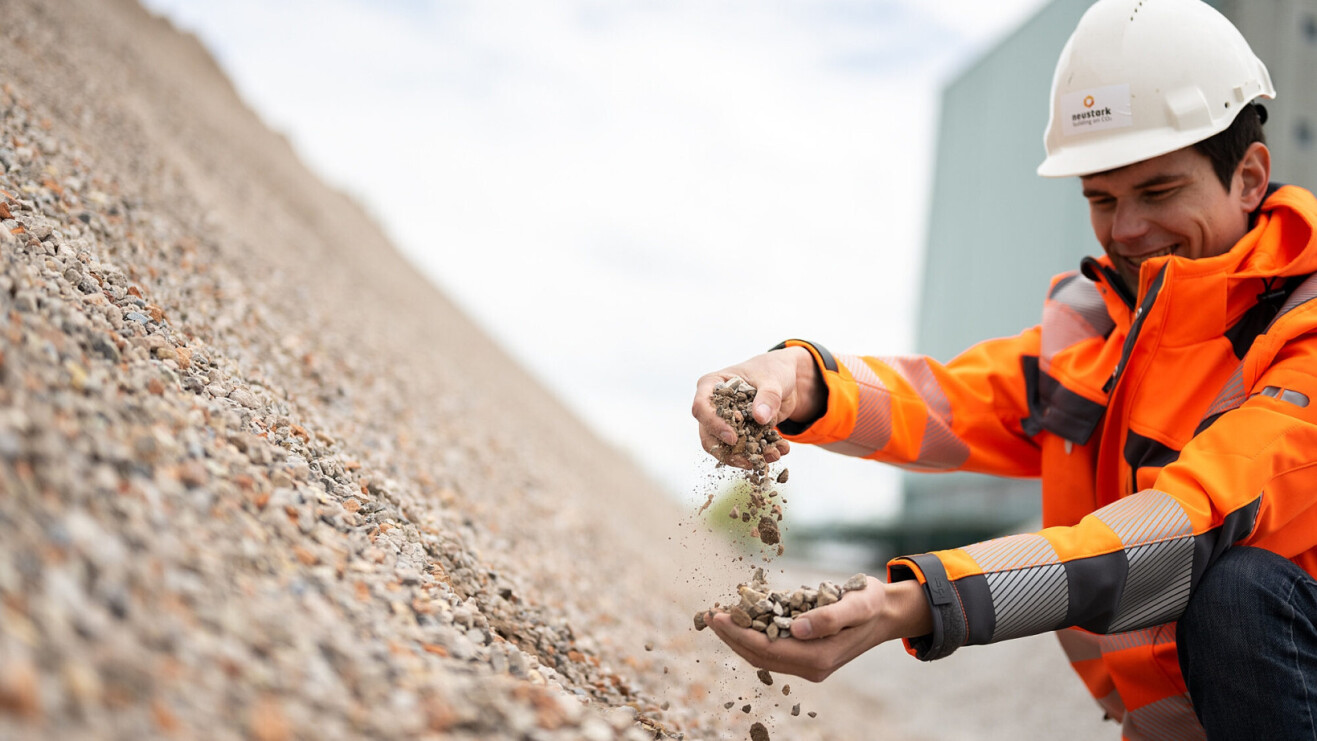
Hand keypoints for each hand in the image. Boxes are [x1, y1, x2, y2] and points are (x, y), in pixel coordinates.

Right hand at [692, 346, 824, 467]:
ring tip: (774, 455)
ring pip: (725, 448)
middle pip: (708, 435)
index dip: (713, 424)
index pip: (701, 407)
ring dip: (748, 457)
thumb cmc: (773, 370)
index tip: (732, 438)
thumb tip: (760, 417)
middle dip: (728, 452)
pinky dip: (762, 454)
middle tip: (749, 461)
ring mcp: (726, 422)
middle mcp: (714, 406)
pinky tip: (781, 450)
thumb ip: (768, 396)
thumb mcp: (773, 379)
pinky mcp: (742, 434)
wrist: (788, 379)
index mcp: (712, 385)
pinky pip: (745, 450)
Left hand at [704, 577, 931, 681]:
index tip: (719, 615)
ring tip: (719, 618)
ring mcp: (808, 665)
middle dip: (732, 637)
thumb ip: (828, 617)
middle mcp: (811, 667)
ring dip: (738, 638)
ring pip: (763, 656)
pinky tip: (741, 620)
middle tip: (709, 615)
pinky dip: (753, 637)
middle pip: (759, 656)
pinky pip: (773, 650)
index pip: (767, 649)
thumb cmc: (871, 604)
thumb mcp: (857, 604)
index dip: (739, 634)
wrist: (886, 614)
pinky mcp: (807, 655)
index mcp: (818, 657)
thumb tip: (796, 629)